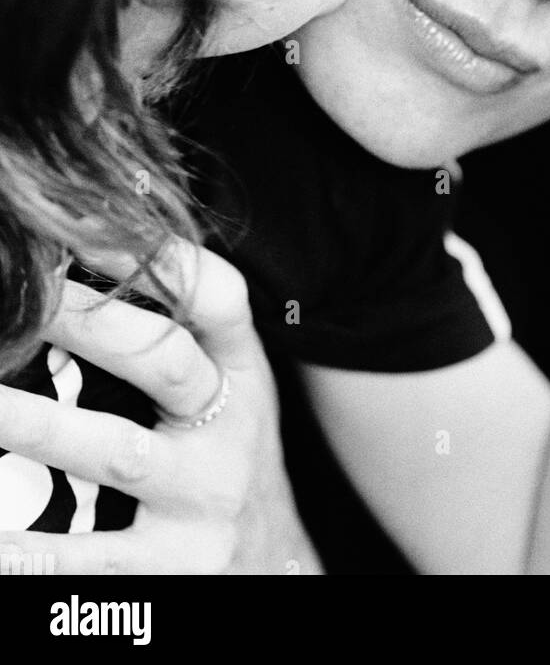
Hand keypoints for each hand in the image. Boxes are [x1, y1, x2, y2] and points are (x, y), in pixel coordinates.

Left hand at [0, 241, 319, 573]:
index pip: (218, 299)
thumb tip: (96, 244)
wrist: (274, 571)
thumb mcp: (228, 388)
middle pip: (164, 361)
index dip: (165, 257)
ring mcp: (202, 502)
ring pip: (114, 453)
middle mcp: (230, 432)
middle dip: (89, 321)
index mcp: (241, 374)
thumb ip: (184, 331)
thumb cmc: (227, 459)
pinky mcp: (171, 572)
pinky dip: (35, 548)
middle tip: (26, 291)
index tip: (92, 225)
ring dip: (39, 422)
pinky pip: (91, 557)